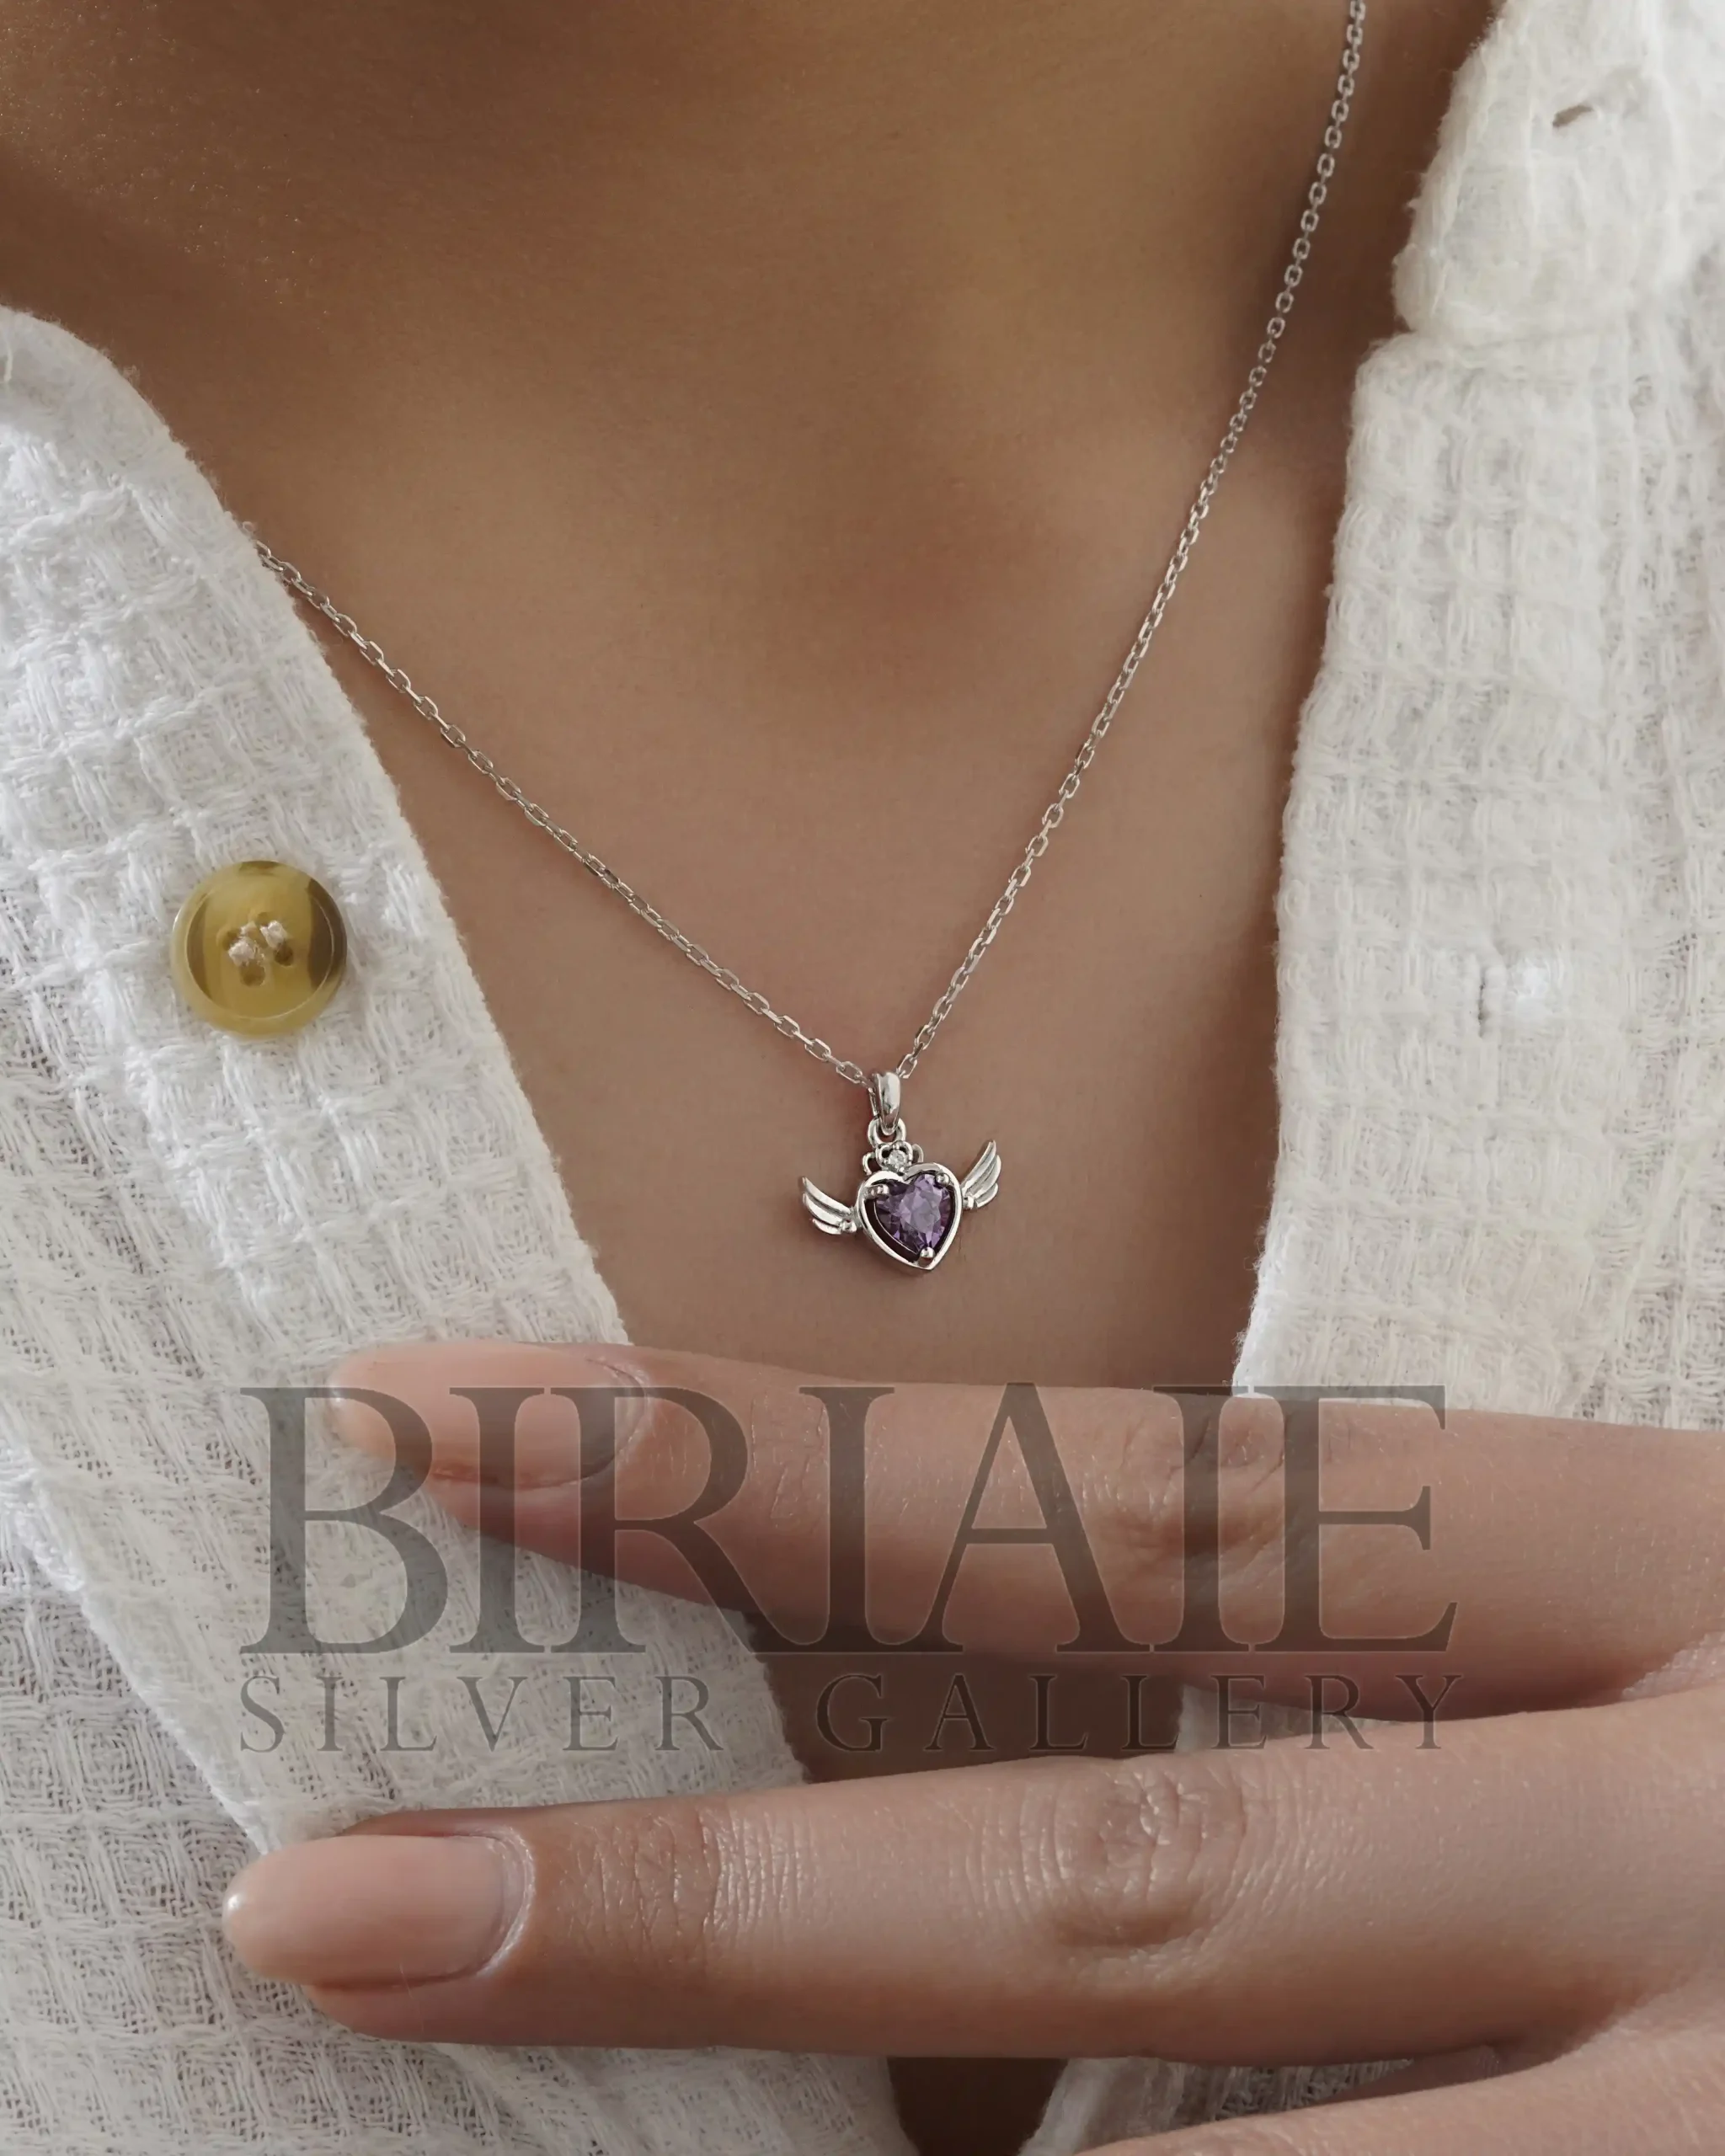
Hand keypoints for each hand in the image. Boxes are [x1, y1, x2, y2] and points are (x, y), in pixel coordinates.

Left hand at [224, 1344, 1724, 2152]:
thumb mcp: (1677, 1640)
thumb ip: (1390, 1678)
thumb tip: (992, 1809)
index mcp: (1667, 1579)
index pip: (1121, 1498)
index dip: (765, 1462)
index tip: (439, 1425)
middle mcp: (1701, 1838)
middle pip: (1114, 1880)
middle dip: (698, 1908)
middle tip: (326, 1905)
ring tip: (523, 2026)